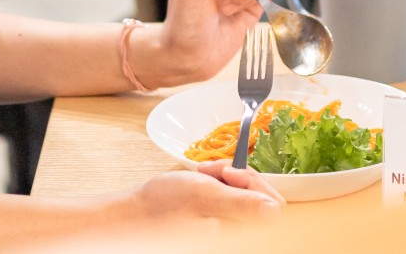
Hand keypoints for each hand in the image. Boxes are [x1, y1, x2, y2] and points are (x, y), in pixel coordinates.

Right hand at [128, 161, 282, 221]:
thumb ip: (244, 204)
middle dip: (241, 177)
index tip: (231, 173)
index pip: (274, 207)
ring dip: (228, 178)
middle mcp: (234, 235)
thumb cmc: (162, 206)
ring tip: (202, 175)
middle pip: (261, 199)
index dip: (257, 184)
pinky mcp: (217, 225)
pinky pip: (231, 202)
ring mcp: (225, 231)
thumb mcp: (206, 196)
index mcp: (236, 232)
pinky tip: (202, 182)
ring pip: (245, 196)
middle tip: (212, 170)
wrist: (132, 216)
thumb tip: (274, 211)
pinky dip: (220, 186)